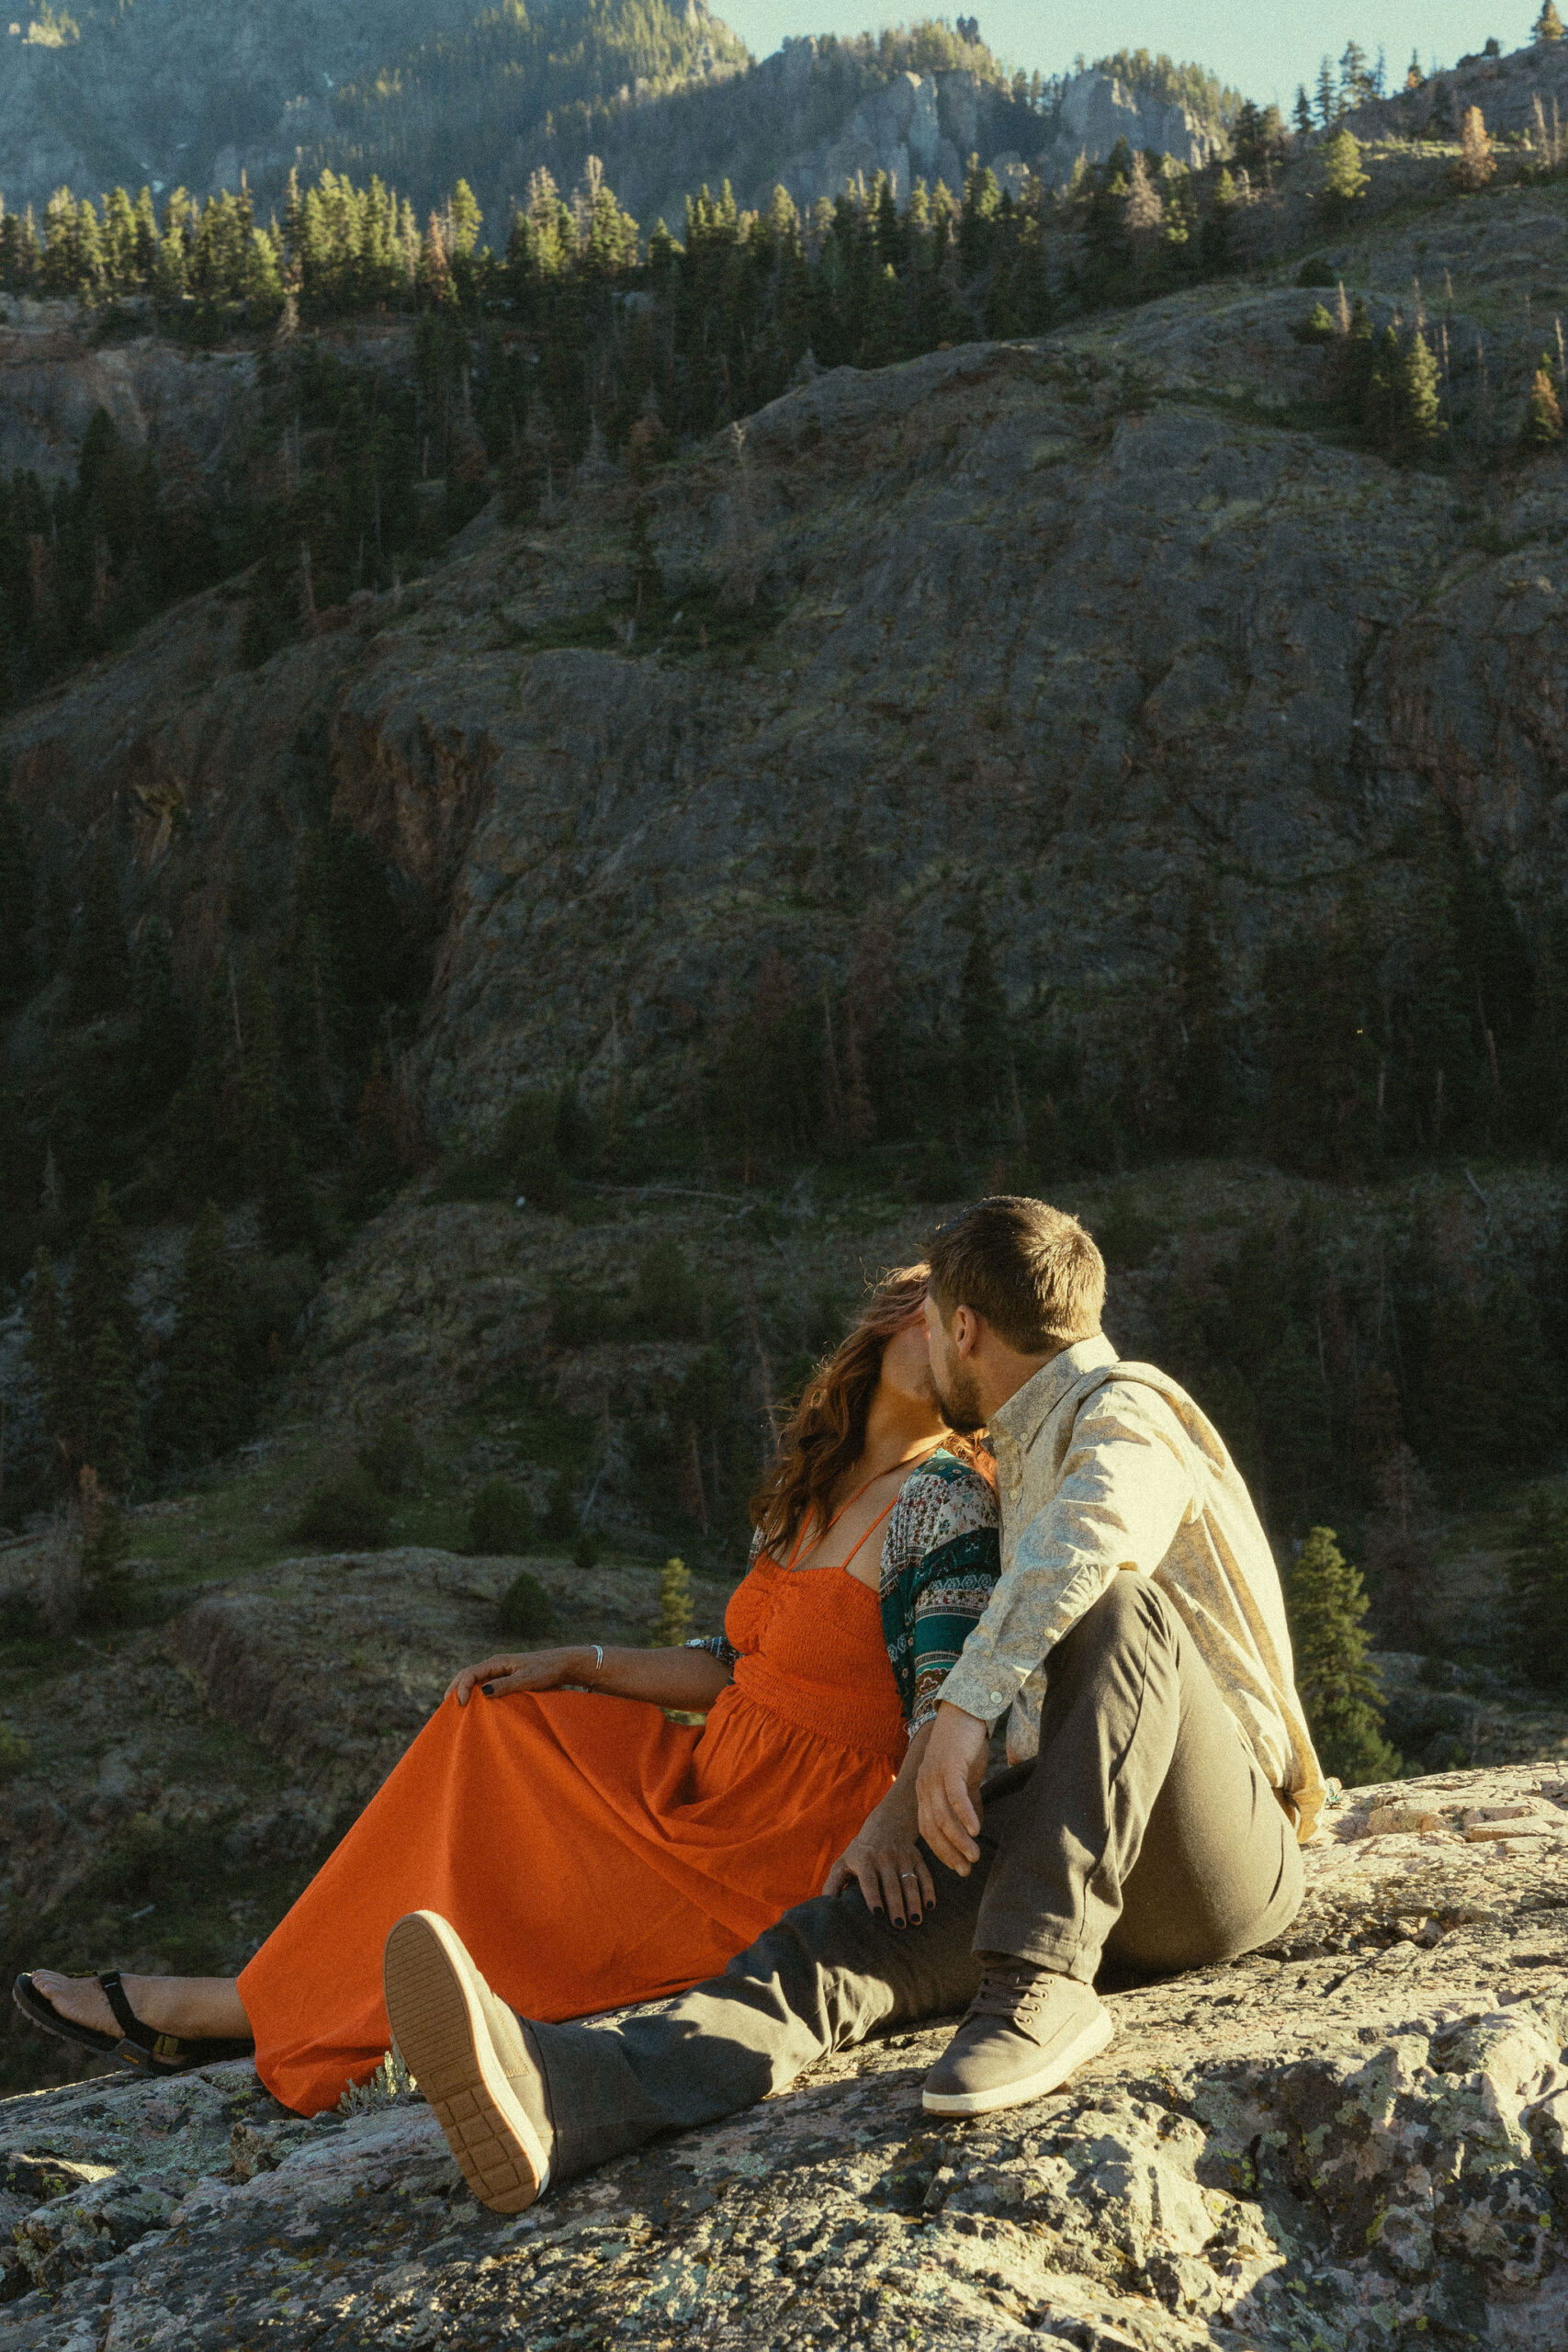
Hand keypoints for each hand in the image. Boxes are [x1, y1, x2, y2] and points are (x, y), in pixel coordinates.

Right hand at [446, 1649, 596, 1706]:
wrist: (563, 1664)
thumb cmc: (546, 1671)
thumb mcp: (526, 1679)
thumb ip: (505, 1685)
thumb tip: (483, 1693)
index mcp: (497, 1662)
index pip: (470, 1673)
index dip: (461, 1688)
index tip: (462, 1705)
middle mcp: (495, 1664)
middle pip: (467, 1674)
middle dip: (455, 1688)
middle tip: (446, 1706)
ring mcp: (500, 1670)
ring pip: (475, 1679)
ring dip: (464, 1690)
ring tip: (456, 1706)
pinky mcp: (505, 1677)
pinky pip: (484, 1684)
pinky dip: (475, 1693)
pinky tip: (474, 1704)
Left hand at [823, 1786, 935, 1926]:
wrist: (886, 1823)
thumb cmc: (860, 1851)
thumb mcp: (844, 1862)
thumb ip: (833, 1884)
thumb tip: (824, 1907)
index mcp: (865, 1860)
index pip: (869, 1880)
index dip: (873, 1896)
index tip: (878, 1914)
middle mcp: (884, 1858)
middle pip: (891, 1884)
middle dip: (896, 1905)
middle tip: (900, 1926)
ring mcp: (902, 1857)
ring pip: (909, 1881)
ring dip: (914, 1901)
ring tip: (916, 1921)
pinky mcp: (917, 1857)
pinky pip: (925, 1874)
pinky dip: (929, 1889)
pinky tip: (930, 1906)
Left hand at [916, 1702, 989, 1873]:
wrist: (965, 1713)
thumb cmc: (965, 1746)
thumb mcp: (965, 1779)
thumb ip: (968, 1803)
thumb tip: (975, 1829)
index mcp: (925, 1791)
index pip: (928, 1830)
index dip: (942, 1851)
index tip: (959, 1868)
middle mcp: (924, 1786)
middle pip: (932, 1829)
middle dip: (949, 1853)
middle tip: (966, 1870)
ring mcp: (934, 1776)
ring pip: (943, 1817)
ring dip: (959, 1840)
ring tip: (974, 1856)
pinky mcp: (948, 1766)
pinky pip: (954, 1796)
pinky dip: (964, 1815)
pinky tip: (976, 1830)